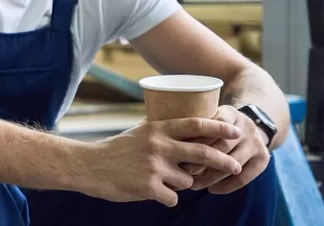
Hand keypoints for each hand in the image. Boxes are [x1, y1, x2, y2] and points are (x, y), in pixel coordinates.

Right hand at [79, 118, 242, 207]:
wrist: (88, 165)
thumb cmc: (114, 150)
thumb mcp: (139, 133)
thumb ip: (162, 133)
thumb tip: (188, 131)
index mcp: (157, 129)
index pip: (195, 125)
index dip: (219, 127)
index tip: (235, 131)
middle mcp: (159, 146)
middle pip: (203, 153)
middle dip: (224, 161)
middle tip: (235, 166)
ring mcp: (155, 167)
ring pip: (187, 181)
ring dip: (180, 184)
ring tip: (160, 181)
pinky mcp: (149, 187)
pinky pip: (172, 198)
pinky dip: (165, 198)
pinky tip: (150, 192)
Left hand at [188, 105, 271, 193]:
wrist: (250, 127)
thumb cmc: (217, 126)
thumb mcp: (209, 116)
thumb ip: (194, 126)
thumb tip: (168, 143)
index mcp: (229, 113)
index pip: (214, 125)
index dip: (197, 139)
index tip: (180, 151)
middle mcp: (246, 127)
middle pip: (223, 146)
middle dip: (202, 160)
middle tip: (184, 171)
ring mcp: (257, 142)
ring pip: (233, 163)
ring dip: (212, 176)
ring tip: (193, 185)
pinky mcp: (264, 158)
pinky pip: (246, 176)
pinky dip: (228, 186)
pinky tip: (212, 190)